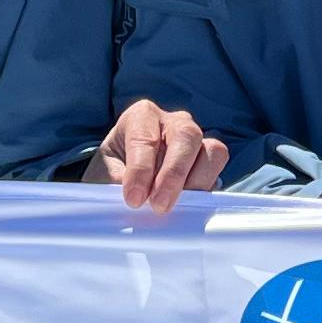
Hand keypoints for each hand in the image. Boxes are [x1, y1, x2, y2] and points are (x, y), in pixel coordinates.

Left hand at [99, 100, 227, 214]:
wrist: (120, 181)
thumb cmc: (111, 173)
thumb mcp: (104, 177)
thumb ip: (117, 184)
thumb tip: (138, 200)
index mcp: (141, 116)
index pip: (146, 138)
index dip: (140, 170)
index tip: (133, 199)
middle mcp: (173, 122)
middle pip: (186, 136)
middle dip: (173, 174)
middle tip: (159, 206)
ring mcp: (196, 140)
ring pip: (212, 151)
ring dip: (195, 182)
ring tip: (175, 206)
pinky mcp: (209, 162)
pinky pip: (218, 171)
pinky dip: (205, 188)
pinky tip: (187, 204)